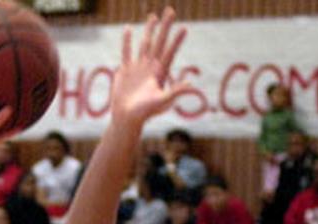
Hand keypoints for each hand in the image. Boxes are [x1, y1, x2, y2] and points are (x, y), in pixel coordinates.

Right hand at [111, 8, 189, 126]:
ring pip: (145, 44)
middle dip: (165, 26)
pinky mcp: (125, 70)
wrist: (126, 118)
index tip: (184, 28)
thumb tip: (192, 85)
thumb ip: (176, 92)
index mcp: (160, 72)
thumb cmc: (145, 113)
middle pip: (159, 42)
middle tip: (171, 10)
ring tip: (153, 16)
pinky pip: (126, 51)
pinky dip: (127, 40)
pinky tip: (128, 29)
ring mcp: (137, 67)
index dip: (177, 40)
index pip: (170, 52)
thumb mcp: (163, 102)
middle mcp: (150, 67)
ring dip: (149, 30)